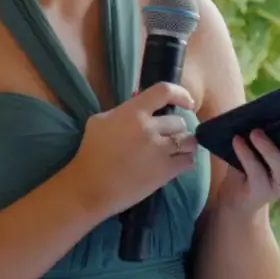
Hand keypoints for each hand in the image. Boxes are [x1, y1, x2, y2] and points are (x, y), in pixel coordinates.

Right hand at [65, 82, 197, 217]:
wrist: (90, 187)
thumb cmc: (91, 153)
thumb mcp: (100, 121)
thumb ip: (124, 112)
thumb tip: (142, 109)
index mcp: (133, 113)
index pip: (164, 91)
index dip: (181, 93)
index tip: (187, 103)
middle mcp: (150, 128)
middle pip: (179, 121)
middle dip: (174, 129)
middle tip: (164, 138)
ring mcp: (160, 150)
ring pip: (189, 141)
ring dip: (184, 144)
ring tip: (175, 150)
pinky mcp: (166, 171)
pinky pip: (189, 160)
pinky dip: (186, 160)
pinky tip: (177, 163)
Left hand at [211, 127, 279, 215]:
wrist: (235, 197)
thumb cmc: (252, 161)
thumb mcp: (265, 142)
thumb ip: (273, 127)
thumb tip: (272, 105)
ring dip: (268, 149)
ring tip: (255, 133)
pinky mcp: (261, 192)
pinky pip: (257, 173)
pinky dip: (247, 155)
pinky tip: (238, 142)